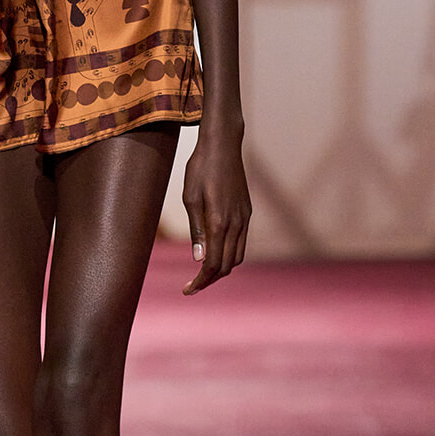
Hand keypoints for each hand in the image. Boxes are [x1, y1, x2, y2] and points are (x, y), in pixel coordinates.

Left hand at [182, 128, 250, 293]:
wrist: (223, 145)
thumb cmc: (200, 168)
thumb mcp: (190, 197)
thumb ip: (196, 230)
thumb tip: (198, 259)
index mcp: (219, 221)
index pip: (213, 264)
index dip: (200, 281)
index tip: (187, 290)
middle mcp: (236, 223)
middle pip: (227, 266)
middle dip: (210, 280)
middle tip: (192, 286)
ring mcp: (244, 218)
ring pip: (237, 256)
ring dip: (221, 269)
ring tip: (202, 273)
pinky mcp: (247, 212)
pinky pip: (241, 242)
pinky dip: (229, 255)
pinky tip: (215, 252)